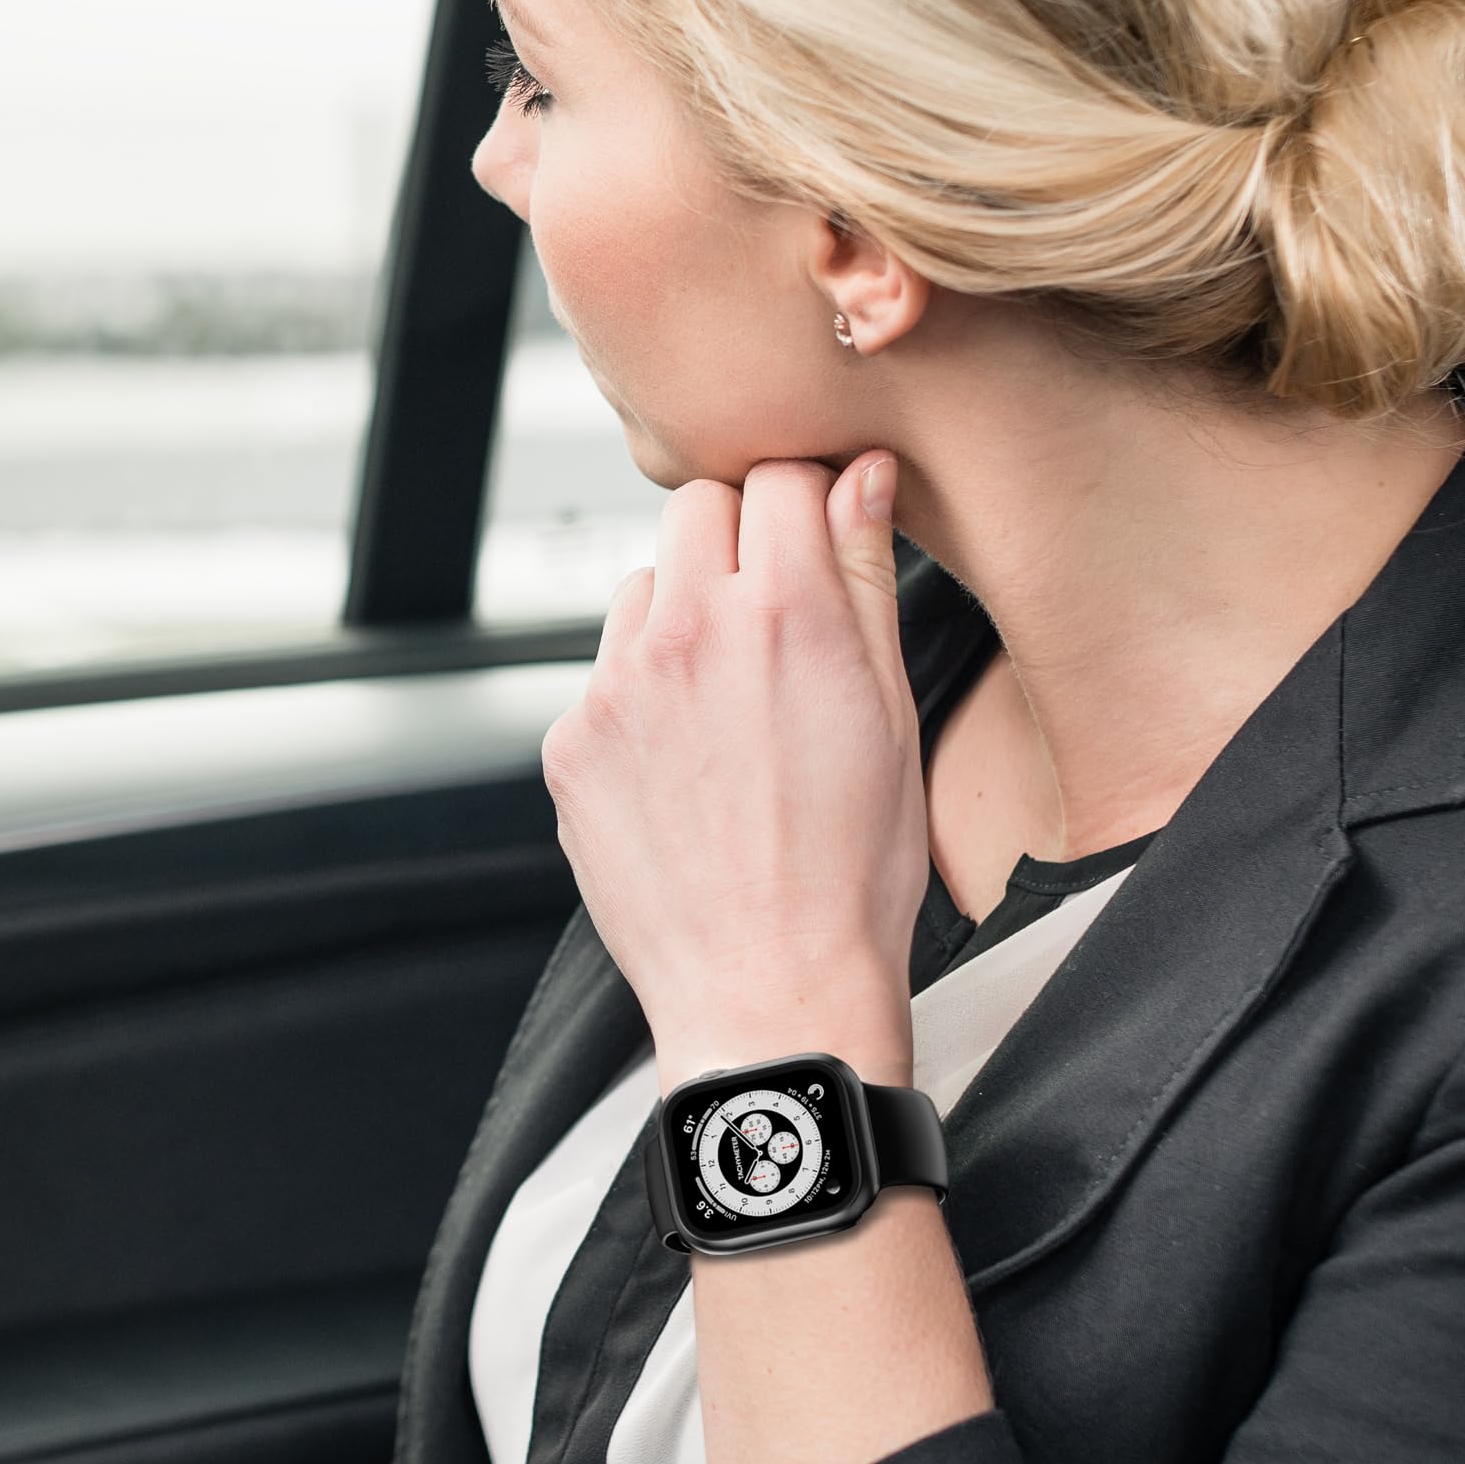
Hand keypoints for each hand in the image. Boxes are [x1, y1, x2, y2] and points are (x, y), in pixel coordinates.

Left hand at [541, 452, 920, 1088]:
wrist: (772, 990)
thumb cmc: (852, 871)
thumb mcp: (892, 710)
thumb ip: (864, 574)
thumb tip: (861, 473)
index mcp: (783, 611)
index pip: (778, 474)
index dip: (805, 501)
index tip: (814, 535)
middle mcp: (689, 632)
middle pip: (697, 505)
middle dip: (738, 539)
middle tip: (774, 617)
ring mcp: (617, 687)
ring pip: (645, 589)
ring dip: (684, 617)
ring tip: (731, 706)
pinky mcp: (571, 743)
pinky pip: (605, 677)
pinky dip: (641, 699)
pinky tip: (687, 766)